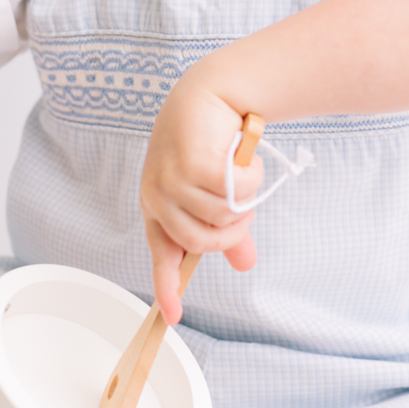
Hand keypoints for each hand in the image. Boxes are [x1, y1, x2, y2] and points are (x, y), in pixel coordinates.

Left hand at [140, 77, 263, 322]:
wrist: (213, 91)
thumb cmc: (214, 141)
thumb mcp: (219, 190)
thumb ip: (230, 227)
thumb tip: (245, 264)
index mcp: (160, 204)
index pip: (162, 252)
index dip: (167, 285)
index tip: (172, 317)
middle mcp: (158, 194)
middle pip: (200, 241)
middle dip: (232, 232)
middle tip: (246, 208)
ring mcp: (170, 179)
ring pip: (220, 217)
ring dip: (244, 198)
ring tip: (242, 171)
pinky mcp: (191, 163)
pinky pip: (233, 191)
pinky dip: (250, 176)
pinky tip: (244, 155)